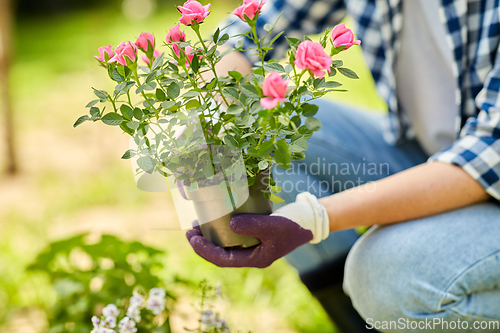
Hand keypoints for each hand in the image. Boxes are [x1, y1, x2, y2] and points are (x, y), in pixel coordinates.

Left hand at [186, 192, 328, 267]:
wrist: (307, 221)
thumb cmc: (293, 226)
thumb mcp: (273, 226)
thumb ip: (251, 225)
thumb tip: (228, 223)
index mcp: (255, 259)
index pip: (223, 259)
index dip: (205, 250)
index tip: (192, 238)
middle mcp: (251, 255)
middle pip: (221, 253)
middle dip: (203, 243)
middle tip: (189, 230)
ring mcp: (252, 245)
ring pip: (225, 243)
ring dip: (210, 235)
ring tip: (197, 224)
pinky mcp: (254, 235)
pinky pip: (232, 235)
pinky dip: (221, 227)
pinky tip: (215, 217)